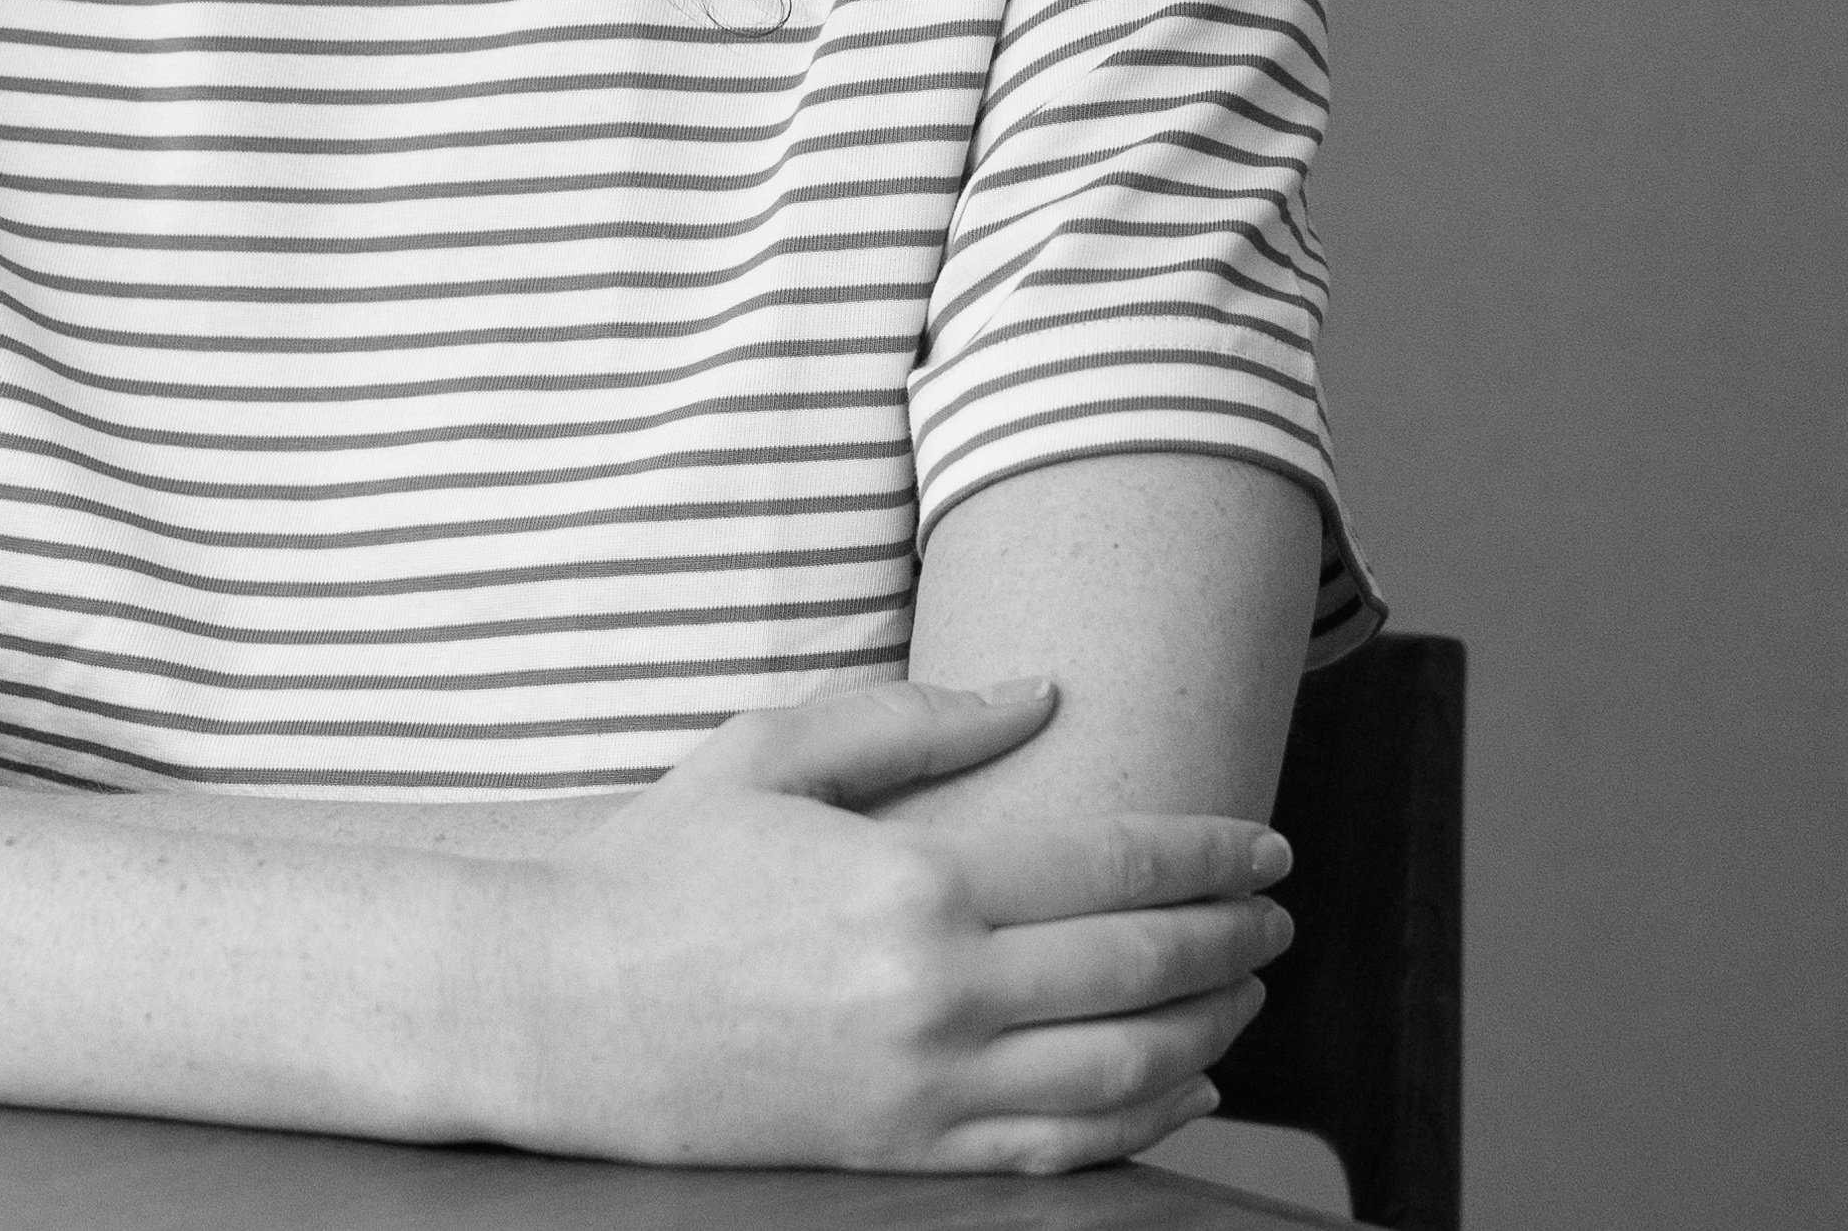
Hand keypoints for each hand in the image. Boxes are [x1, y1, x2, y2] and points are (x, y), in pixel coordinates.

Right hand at [501, 681, 1289, 1172]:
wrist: (568, 1005)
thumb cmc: (666, 861)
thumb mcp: (773, 749)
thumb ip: (913, 718)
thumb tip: (1040, 694)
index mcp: (913, 879)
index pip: (1112, 867)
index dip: (1205, 854)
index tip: (1263, 841)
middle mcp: (938, 992)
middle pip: (1139, 969)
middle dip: (1231, 937)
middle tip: (1279, 911)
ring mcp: (927, 1087)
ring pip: (1125, 1071)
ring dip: (1211, 1026)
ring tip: (1248, 988)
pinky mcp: (906, 1154)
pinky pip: (1062, 1150)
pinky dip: (1147, 1121)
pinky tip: (1186, 1085)